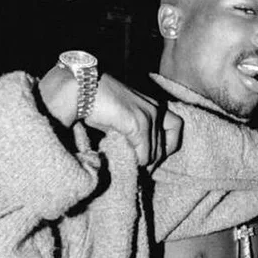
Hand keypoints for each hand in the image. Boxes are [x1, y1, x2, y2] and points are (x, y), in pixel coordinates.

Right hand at [39, 68, 182, 169]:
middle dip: (151, 161)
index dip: (166, 147)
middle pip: (164, 148)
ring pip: (154, 154)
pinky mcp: (138, 123)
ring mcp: (148, 116)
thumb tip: (135, 154)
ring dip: (141, 163)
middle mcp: (156, 109)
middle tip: (137, 168)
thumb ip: (132, 131)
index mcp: (154, 105)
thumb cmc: (96, 102)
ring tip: (129, 165)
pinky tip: (124, 160)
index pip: (176, 129)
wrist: (81, 88)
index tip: (149, 157)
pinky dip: (135, 162)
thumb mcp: (121, 117)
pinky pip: (144, 155)